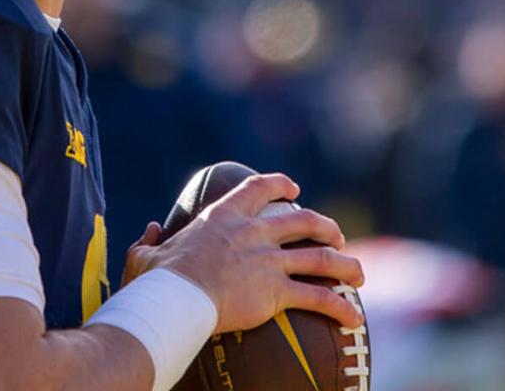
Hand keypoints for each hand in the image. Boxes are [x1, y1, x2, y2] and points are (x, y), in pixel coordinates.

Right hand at [123, 173, 363, 333]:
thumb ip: (151, 240)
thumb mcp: (146, 253)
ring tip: (358, 273)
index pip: (259, 188)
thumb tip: (152, 228)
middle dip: (325, 227)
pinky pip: (317, 298)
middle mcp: (253, 233)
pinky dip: (339, 308)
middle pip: (303, 221)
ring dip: (345, 265)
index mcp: (224, 217)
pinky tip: (354, 319)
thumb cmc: (157, 278)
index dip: (280, 184)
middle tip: (335, 235)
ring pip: (320, 258)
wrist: (175, 298)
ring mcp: (268, 261)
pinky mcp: (276, 292)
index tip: (293, 187)